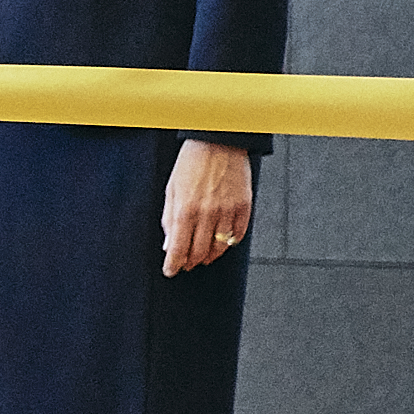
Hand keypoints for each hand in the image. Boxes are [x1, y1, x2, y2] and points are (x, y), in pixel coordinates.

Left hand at [161, 137, 251, 275]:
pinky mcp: (245, 206)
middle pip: (199, 251)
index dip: (173, 264)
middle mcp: (208, 213)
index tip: (170, 271)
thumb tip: (168, 244)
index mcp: (186, 209)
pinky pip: (239, 234)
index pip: (178, 247)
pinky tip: (222, 244)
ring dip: (209, 256)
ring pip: (220, 247)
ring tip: (202, 258)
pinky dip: (230, 243)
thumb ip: (169, 218)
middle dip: (190, 262)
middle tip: (185, 265)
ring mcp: (229, 211)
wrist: (218, 142)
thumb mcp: (171, 189)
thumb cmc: (191, 163)